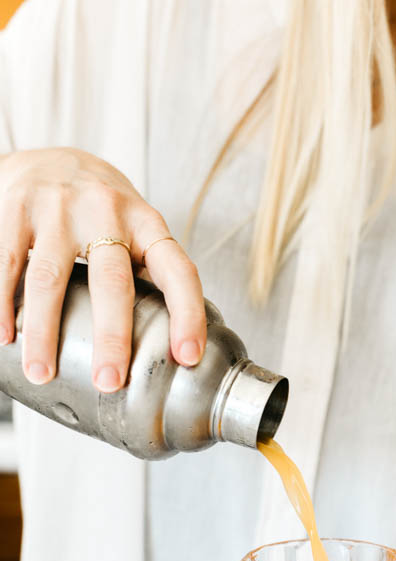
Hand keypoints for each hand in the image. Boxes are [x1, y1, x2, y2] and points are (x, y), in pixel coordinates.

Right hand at [0, 148, 205, 391]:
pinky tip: (5, 336)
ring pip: (50, 278)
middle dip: (112, 335)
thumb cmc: (102, 209)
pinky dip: (3, 304)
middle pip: (112, 280)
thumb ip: (152, 275)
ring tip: (42, 372)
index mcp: (146, 224)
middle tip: (109, 380)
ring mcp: (58, 208)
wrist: (50, 156)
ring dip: (45, 332)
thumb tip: (174, 346)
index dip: (188, 314)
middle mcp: (106, 211)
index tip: (187, 356)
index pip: (177, 270)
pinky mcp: (16, 207)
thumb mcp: (136, 230)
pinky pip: (7, 263)